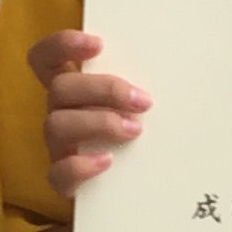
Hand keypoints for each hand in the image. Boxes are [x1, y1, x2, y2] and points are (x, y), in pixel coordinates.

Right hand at [31, 30, 148, 191]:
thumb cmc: (143, 133)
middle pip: (59, 88)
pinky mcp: (65, 181)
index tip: (98, 44)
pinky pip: (58, 173)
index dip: (62, 45)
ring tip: (135, 130)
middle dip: (103, 89)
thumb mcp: (142, 102)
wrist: (143, 187)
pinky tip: (109, 161)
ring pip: (56, 125)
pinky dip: (81, 166)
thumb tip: (185, 58)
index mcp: (74, 89)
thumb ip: (144, 83)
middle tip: (142, 101)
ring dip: (99, 123)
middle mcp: (61, 113)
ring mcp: (60, 147)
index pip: (46, 58)